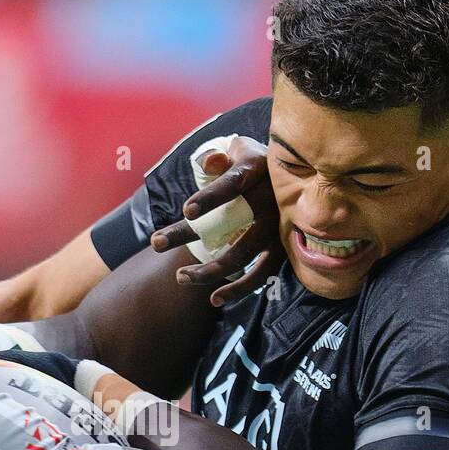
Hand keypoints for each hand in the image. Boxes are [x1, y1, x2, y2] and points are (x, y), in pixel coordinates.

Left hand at [150, 137, 280, 307]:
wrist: (293, 177)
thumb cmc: (253, 162)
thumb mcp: (239, 150)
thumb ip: (219, 157)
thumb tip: (208, 163)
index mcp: (257, 170)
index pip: (233, 184)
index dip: (211, 197)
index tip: (186, 211)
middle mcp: (271, 200)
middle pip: (231, 223)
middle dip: (189, 234)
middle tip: (154, 243)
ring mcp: (279, 227)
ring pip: (244, 254)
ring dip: (211, 271)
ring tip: (180, 277)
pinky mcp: (282, 250)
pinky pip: (261, 274)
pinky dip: (239, 289)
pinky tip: (214, 299)